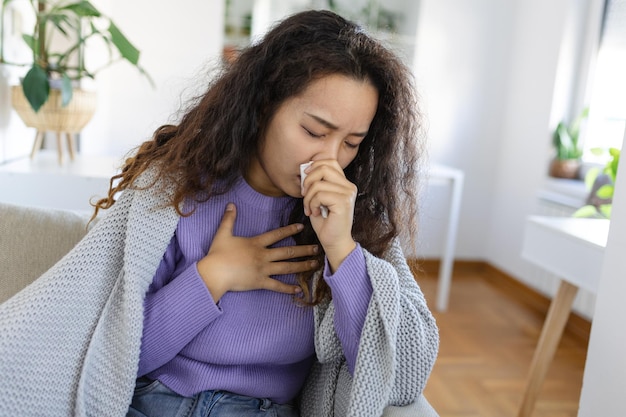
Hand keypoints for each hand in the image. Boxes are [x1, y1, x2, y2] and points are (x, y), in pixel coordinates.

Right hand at [197, 203, 318, 301]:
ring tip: (314, 264)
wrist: (214, 273)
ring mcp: (263, 270)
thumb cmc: (218, 254)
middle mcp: (263, 255)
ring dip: (302, 266)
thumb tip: (231, 204)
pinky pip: (277, 286)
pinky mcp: (260, 282)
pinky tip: (299, 289)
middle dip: (304, 250)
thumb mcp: (223, 233)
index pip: (276, 234)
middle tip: (317, 248)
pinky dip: (288, 288)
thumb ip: (229, 218)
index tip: (301, 226)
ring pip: (287, 268)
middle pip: (287, 252)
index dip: (289, 230)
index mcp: (256, 243)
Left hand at [301, 160, 357, 271]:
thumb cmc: (325, 221)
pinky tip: (315, 213)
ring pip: (318, 184)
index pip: (330, 162)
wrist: (334, 242)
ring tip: (310, 209)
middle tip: (304, 195)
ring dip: (308, 198)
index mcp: (344, 183)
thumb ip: (315, 183)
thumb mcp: (318, 198)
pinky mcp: (343, 202)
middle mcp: (349, 186)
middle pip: (323, 168)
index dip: (314, 166)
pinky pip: (319, 195)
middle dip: (308, 181)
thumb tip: (305, 169)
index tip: (305, 178)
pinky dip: (312, 204)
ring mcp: (348, 193)